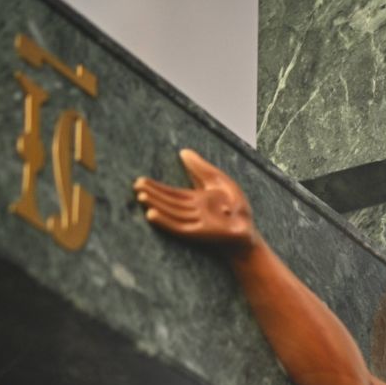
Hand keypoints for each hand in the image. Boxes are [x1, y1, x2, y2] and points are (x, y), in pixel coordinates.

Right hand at [133, 149, 257, 249]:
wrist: (249, 230)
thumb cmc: (236, 208)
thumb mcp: (218, 182)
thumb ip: (200, 168)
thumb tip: (183, 151)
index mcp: (194, 199)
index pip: (172, 193)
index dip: (156, 187)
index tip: (140, 181)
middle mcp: (192, 211)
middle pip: (168, 202)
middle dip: (152, 195)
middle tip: (136, 186)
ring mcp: (195, 222)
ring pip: (170, 213)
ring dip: (156, 206)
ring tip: (141, 197)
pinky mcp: (198, 233)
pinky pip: (178, 227)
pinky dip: (165, 221)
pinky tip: (151, 215)